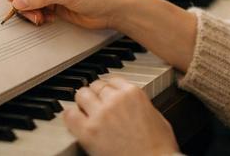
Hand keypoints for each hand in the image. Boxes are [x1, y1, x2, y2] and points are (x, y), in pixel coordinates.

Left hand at [64, 77, 178, 155]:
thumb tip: (135, 107)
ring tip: (83, 109)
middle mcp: (115, 99)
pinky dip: (70, 116)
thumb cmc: (160, 148)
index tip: (106, 94)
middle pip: (96, 85)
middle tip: (94, 102)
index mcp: (133, 93)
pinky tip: (73, 120)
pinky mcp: (88, 132)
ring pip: (82, 95)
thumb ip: (142, 106)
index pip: (113, 80)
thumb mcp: (157, 118)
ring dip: (82, 102)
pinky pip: (70, 114)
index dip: (109, 88)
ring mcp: (100, 114)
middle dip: (95, 94)